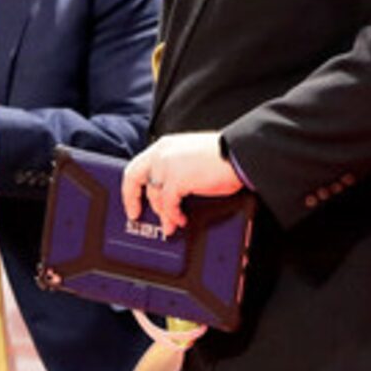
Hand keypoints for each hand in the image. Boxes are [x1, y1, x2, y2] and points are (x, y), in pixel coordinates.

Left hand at [121, 132, 243, 235]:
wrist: (239, 155)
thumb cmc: (221, 157)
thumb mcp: (188, 156)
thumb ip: (172, 168)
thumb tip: (165, 193)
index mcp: (163, 146)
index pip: (136, 166)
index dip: (131, 186)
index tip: (133, 200)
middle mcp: (161, 154)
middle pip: (133, 179)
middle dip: (132, 200)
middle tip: (136, 215)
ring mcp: (167, 166)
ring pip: (154, 196)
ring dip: (163, 214)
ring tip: (171, 224)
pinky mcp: (176, 180)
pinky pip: (168, 204)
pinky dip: (173, 215)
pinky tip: (180, 219)